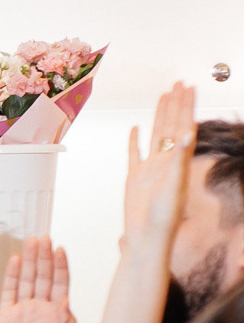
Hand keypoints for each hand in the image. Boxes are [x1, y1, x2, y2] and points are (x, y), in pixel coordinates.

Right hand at [0, 237, 74, 322]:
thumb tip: (66, 302)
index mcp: (56, 314)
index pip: (60, 284)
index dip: (61, 267)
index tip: (60, 250)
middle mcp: (40, 308)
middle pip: (44, 277)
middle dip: (44, 257)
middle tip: (44, 238)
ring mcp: (23, 309)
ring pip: (27, 279)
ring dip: (30, 261)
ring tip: (31, 242)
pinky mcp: (5, 314)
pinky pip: (9, 290)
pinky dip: (12, 275)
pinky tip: (15, 261)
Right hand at [122, 83, 196, 251]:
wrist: (146, 238)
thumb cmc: (162, 219)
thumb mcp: (174, 186)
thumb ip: (181, 159)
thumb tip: (189, 133)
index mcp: (177, 161)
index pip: (183, 125)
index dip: (185, 105)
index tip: (188, 88)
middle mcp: (165, 161)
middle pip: (170, 125)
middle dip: (175, 103)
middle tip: (178, 84)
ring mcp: (150, 168)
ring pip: (155, 134)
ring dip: (159, 115)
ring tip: (162, 97)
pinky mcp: (135, 177)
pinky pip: (134, 153)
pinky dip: (134, 140)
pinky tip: (136, 130)